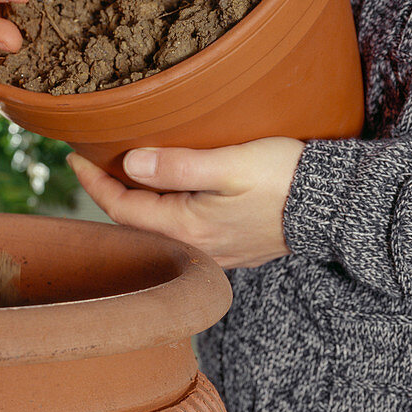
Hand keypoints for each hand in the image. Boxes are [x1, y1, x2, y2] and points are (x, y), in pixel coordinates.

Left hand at [67, 138, 305, 268]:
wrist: (335, 208)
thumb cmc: (286, 180)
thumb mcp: (231, 164)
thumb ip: (178, 165)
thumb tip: (131, 163)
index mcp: (186, 228)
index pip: (121, 208)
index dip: (94, 184)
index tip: (75, 158)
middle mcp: (194, 249)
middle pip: (134, 223)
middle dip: (109, 193)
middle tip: (91, 163)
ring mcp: (211, 253)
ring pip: (156, 229)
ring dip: (135, 203)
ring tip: (119, 176)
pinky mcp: (228, 249)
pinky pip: (180, 232)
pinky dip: (161, 212)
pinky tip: (162, 194)